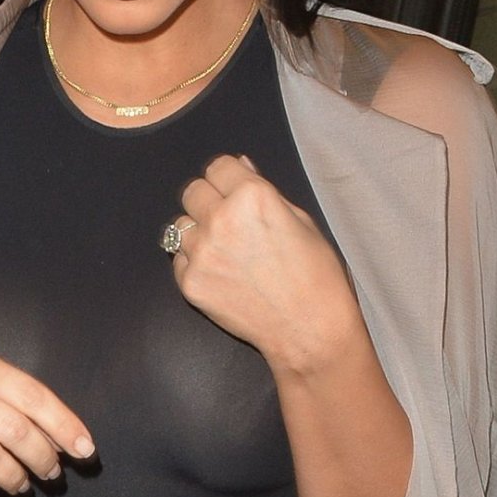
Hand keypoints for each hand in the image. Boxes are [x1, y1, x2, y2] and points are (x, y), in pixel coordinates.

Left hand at [171, 155, 360, 372]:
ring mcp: (202, 252)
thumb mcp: (301, 220)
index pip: (218, 166)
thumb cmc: (316, 275)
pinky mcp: (190, 282)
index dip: (228, 179)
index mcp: (252, 196)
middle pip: (192, 191)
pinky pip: (179, 259)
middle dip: (209, 201)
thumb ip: (264, 189)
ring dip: (198, 233)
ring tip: (225, 252)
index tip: (234, 192)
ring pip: (180, 226)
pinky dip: (194, 263)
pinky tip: (222, 275)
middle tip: (229, 222)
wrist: (309, 330)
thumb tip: (239, 165)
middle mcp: (221, 219)